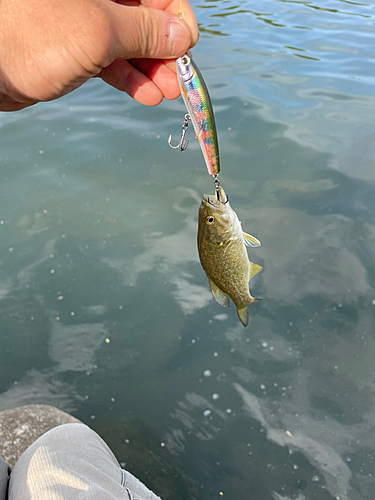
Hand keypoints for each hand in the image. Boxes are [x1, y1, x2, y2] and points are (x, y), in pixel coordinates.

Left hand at [0, 0, 198, 110]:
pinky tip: (146, 95)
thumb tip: (182, 35)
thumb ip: (145, 31)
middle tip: (180, 81)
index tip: (187, 49)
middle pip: (147, 20)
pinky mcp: (79, 49)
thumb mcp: (100, 31)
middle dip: (166, 52)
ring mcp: (88, 23)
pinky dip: (130, 79)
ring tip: (166, 94)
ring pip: (132, 45)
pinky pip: (114, 61)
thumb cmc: (33, 37)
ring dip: (152, 71)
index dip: (176, 19)